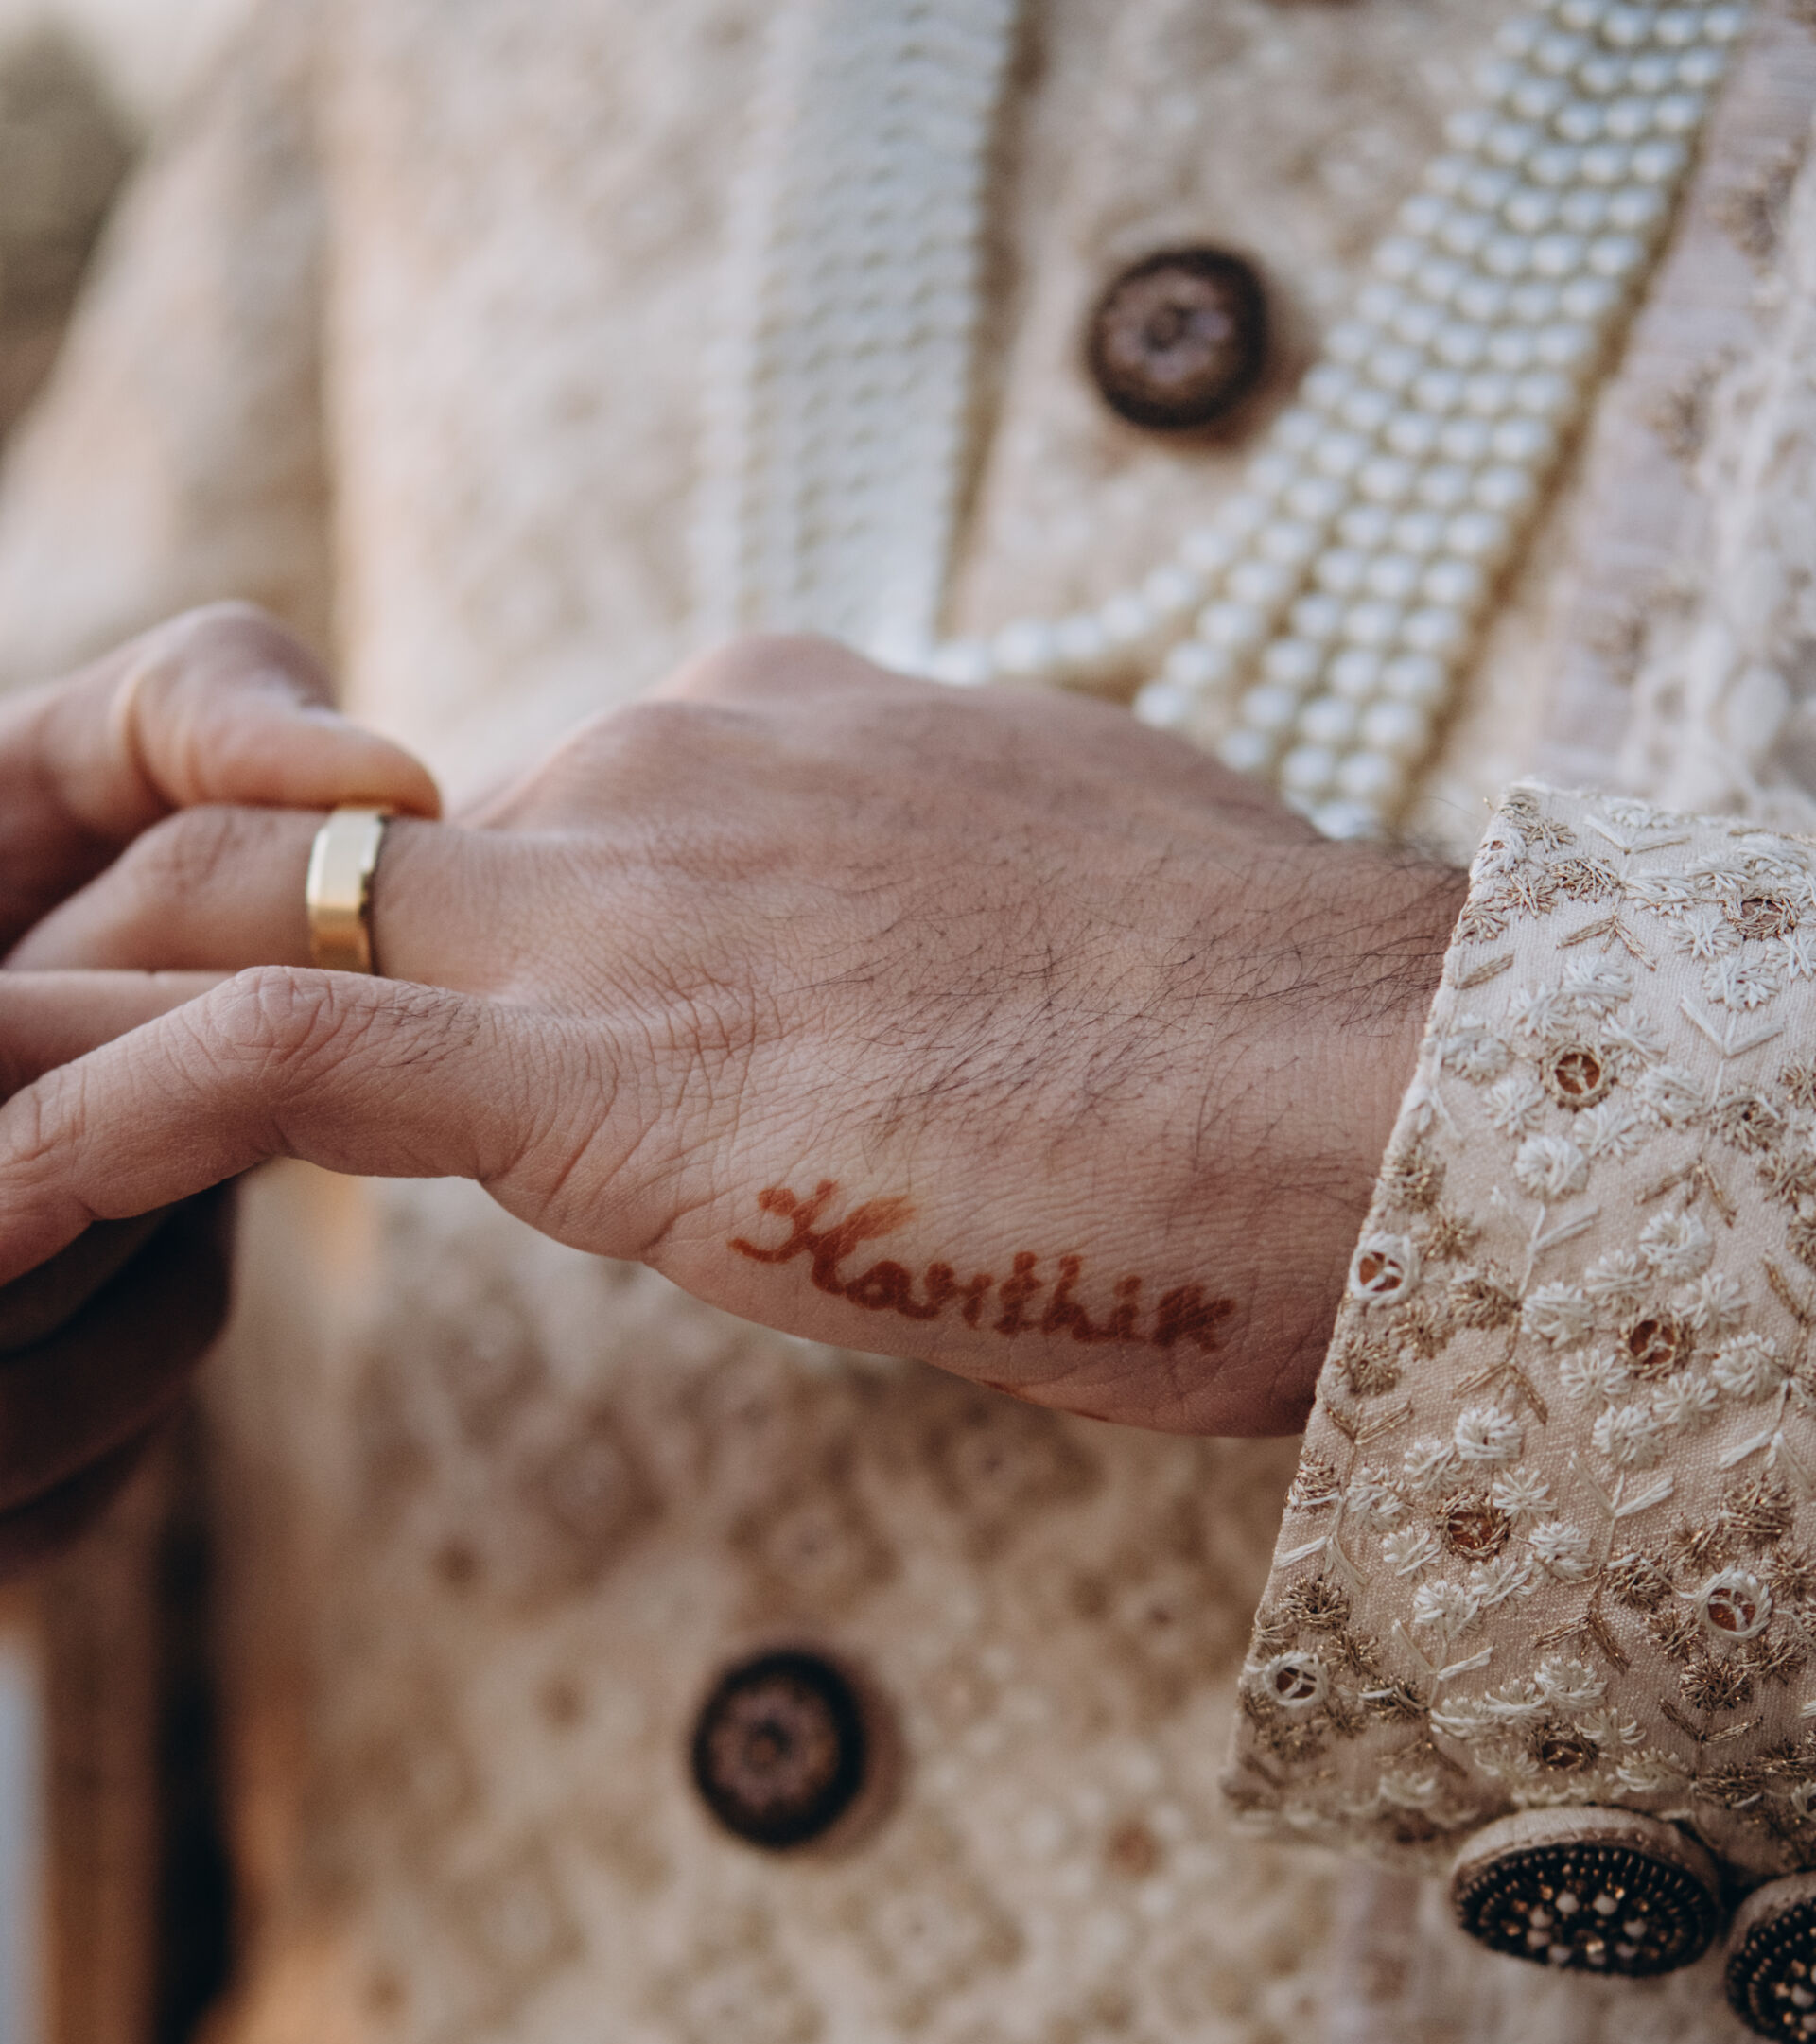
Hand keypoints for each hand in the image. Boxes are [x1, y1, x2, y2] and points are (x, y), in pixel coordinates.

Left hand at [0, 638, 1460, 1435]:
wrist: (1381, 1100)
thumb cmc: (1286, 1082)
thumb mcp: (1064, 965)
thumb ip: (925, 954)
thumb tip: (887, 1029)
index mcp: (785, 737)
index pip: (502, 832)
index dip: (383, 932)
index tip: (340, 1025)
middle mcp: (671, 771)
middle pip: (304, 846)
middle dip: (134, 947)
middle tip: (30, 1056)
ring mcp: (626, 896)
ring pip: (234, 927)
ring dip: (51, 1037)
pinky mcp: (599, 1061)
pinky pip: (261, 1069)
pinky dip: (90, 1136)